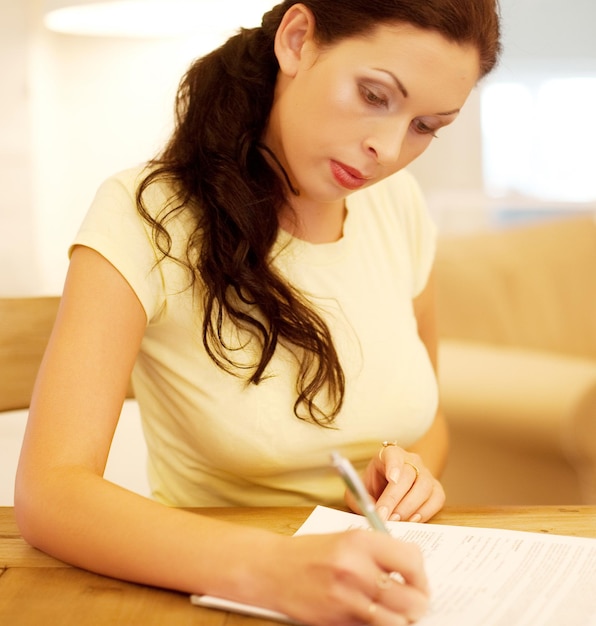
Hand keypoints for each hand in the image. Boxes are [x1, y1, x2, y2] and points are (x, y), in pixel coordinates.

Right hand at [264, 530, 428, 625]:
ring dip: (402, 620)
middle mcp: (355, 568)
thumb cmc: (309, 552)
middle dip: (418, 603)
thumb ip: (378, 550)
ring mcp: (346, 597)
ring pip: (397, 621)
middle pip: (411, 596)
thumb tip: (412, 569)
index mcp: (360, 542)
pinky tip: (374, 617)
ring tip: (398, 614)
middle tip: (415, 603)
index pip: (412, 560)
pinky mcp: (337, 621)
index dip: (421, 575)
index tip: (419, 581)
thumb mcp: (345, 538)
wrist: (271, 569)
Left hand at [352, 444, 444, 522]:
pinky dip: (425, 512)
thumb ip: (359, 497)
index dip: (394, 465)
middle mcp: (411, 461)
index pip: (394, 454)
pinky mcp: (436, 489)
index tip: (391, 479)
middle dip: (395, 498)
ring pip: (424, 487)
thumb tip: (369, 509)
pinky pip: (437, 499)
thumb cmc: (376, 485)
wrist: (390, 486)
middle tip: (384, 515)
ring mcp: (426, 474)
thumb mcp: (362, 487)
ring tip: (395, 520)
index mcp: (391, 454)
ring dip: (409, 506)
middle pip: (408, 475)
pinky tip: (412, 520)